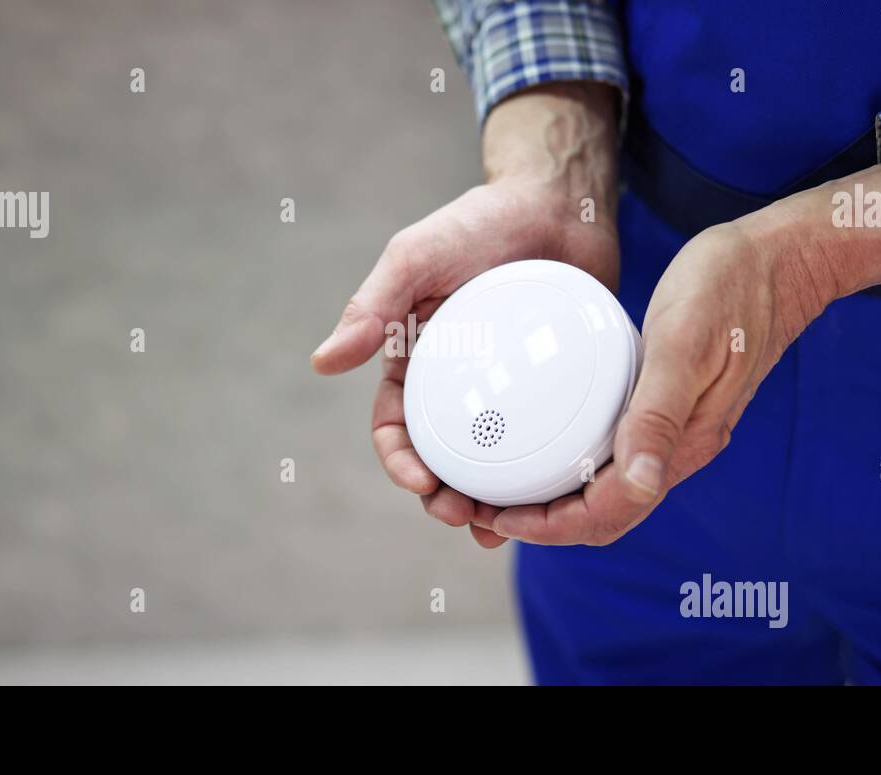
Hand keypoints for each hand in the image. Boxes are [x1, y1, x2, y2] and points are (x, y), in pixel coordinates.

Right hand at [310, 83, 620, 547]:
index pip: (395, 425)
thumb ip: (372, 306)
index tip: (419, 480)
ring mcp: (507, 391)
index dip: (399, 460)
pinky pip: (545, 442)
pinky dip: (539, 478)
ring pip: (492, 464)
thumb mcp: (417, 256)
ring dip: (487, 502)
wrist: (558, 202)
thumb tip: (322, 362)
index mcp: (416, 361)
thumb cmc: (480, 221)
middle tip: (462, 515)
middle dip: (441, 496)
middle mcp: (458, 384)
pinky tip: (550, 500)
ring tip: (499, 527)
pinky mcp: (552, 389)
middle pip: (442, 457)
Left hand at [489, 161, 880, 544]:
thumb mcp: (683, 343)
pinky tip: (548, 443)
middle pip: (605, 516)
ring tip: (506, 487)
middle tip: (486, 508)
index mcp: (683, 442)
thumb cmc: (731, 288)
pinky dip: (577, 467)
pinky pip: (619, 457)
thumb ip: (659, 415)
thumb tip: (639, 484)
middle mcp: (681, 448)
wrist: (782, 259)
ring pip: (611, 492)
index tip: (498, 516)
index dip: (549, 527)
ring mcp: (679, 430)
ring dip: (558, 502)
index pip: (608, 514)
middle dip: (544, 524)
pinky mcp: (673, 407)